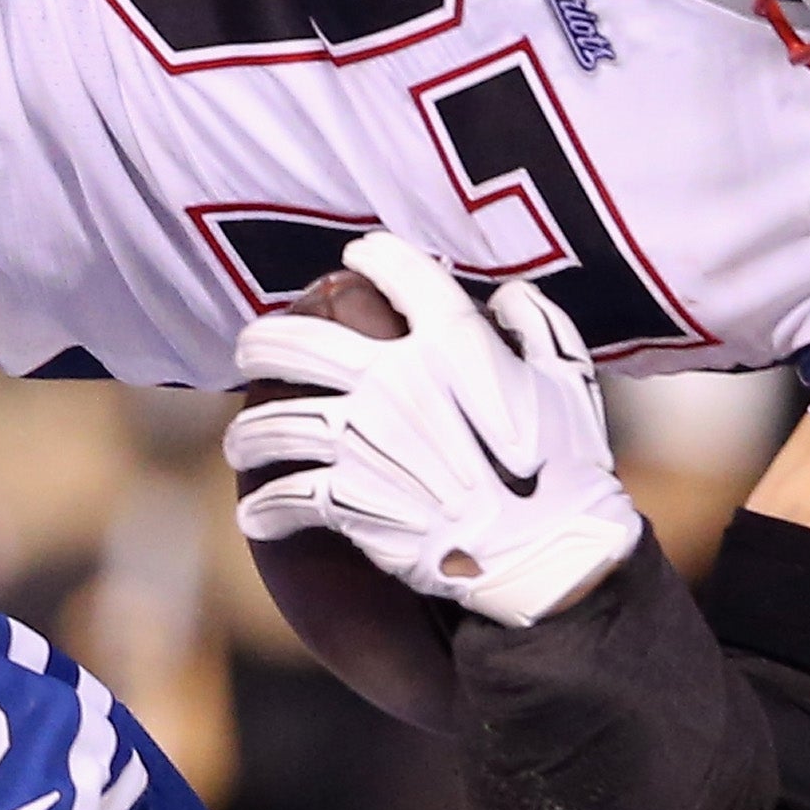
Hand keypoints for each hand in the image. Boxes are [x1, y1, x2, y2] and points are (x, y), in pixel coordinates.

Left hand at [223, 234, 641, 627]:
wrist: (545, 552)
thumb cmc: (566, 466)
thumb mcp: (568, 377)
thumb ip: (535, 323)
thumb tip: (505, 295)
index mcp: (453, 342)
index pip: (396, 272)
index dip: (370, 258)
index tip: (354, 260)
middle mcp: (396, 382)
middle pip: (296, 344)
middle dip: (261, 343)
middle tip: (252, 351)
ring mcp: (365, 442)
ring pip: (272, 424)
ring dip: (248, 434)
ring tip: (241, 442)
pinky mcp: (351, 500)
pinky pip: (286, 497)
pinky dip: (264, 510)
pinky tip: (255, 515)